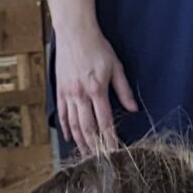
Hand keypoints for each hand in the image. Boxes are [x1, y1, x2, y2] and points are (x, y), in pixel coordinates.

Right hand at [53, 18, 135, 155]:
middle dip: (93, 146)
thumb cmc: (97, 46)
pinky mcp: (59, 90)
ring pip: (73, 125)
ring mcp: (68, 94)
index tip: (114, 151)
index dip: (109, 139)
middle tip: (98, 160)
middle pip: (87, 128)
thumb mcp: (116, 66)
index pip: (104, 122)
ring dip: (79, 142)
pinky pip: (62, 114)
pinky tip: (69, 138)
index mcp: (97, 90)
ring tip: (85, 154)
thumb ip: (124, 90)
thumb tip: (133, 109)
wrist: (74, 32)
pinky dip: (65, 128)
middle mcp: (80, 95)